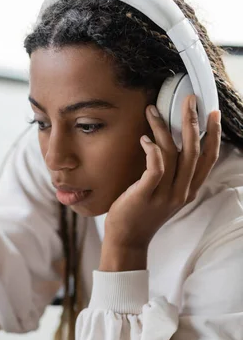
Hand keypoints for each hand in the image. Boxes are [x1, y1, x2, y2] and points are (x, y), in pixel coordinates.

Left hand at [103, 94, 221, 251]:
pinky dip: (152, 150)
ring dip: (163, 128)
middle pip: (193, 151)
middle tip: (189, 100)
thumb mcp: (164, 194)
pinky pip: (155, 168)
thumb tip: (170, 147)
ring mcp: (164, 195)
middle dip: (192, 122)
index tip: (212, 114)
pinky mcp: (145, 195)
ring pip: (172, 155)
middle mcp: (181, 192)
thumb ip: (172, 175)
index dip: (212, 135)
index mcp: (189, 190)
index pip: (208, 159)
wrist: (127, 240)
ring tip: (152, 110)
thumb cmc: (141, 213)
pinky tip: (144, 138)